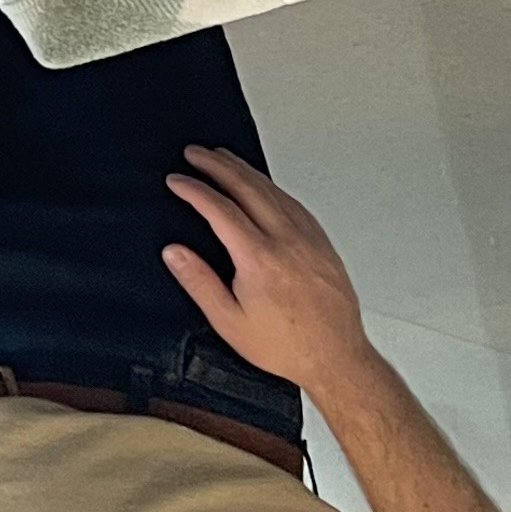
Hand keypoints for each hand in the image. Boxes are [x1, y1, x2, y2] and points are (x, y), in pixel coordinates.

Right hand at [160, 146, 366, 390]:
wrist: (336, 358)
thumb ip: (199, 282)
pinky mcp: (323, 245)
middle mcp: (287, 242)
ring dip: (245, 170)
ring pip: (273, 191)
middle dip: (218, 165)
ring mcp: (309, 240)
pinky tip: (264, 185)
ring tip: (224, 158)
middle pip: (248, 188)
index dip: (194, 189)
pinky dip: (272, 187)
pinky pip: (294, 204)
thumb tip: (174, 252)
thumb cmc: (285, 346)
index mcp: (259, 259)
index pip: (220, 209)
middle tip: (196, 153)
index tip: (177, 180)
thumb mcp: (228, 321)